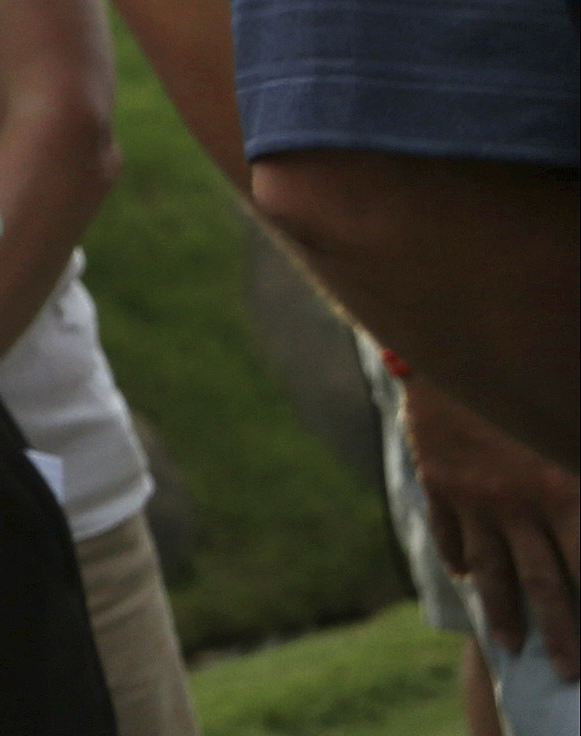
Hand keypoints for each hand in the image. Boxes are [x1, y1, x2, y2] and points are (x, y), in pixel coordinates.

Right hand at [404, 371, 580, 677]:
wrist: (453, 334)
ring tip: (509, 644)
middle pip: (542, 585)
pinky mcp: (438, 479)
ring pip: (492, 569)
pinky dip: (457, 556)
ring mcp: (473, 496)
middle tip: (568, 672)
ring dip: (503, 611)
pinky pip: (448, 529)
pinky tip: (466, 575)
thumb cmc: (536, 372)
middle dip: (560, 634)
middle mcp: (517, 504)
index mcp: (562, 490)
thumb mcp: (574, 421)